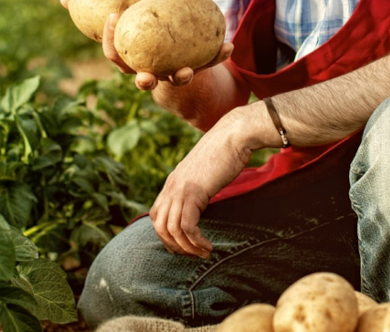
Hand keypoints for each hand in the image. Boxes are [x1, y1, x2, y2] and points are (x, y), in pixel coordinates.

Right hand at [60, 0, 232, 90]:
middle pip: (142, 80)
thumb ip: (93, 11)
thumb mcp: (121, 23)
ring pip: (176, 80)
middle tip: (143, 76)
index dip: (111, 39)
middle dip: (142, 80)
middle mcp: (149, 72)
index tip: (114, 17)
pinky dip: (218, 56)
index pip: (114, 55)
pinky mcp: (196, 70)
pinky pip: (207, 64)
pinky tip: (229, 45)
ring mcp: (172, 74)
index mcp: (129, 60)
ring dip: (181, 76)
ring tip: (186, 70)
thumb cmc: (140, 35)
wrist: (174, 59)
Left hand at [149, 118, 252, 257]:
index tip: (183, 246)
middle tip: (193, 254)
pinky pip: (187, 226)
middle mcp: (171, 186)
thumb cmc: (225, 153)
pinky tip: (208, 246)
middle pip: (160, 226)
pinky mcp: (193, 192)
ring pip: (172, 229)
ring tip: (203, 253)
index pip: (156, 215)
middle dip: (175, 246)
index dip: (165, 235)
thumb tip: (201, 202)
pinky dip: (196, 241)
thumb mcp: (204, 173)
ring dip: (187, 247)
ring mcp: (180, 189)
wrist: (233, 135)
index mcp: (172, 182)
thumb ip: (197, 187)